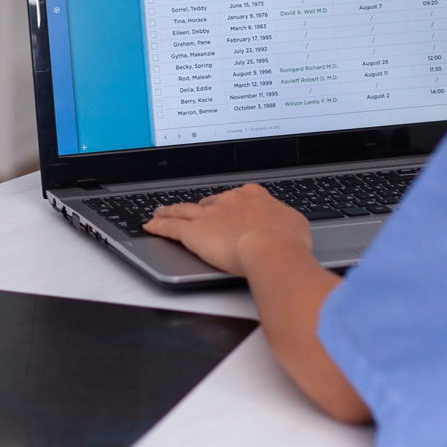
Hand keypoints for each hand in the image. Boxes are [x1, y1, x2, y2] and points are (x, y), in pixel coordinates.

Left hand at [145, 183, 314, 276]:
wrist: (271, 250)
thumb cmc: (287, 241)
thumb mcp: (296, 226)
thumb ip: (286, 222)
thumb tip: (288, 226)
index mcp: (254, 196)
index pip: (237, 196)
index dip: (230, 204)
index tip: (228, 208)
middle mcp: (229, 200)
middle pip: (210, 203)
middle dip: (201, 209)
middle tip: (195, 214)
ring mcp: (209, 215)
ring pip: (185, 210)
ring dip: (172, 211)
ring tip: (163, 212)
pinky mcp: (193, 231)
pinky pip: (171, 226)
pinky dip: (159, 225)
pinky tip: (150, 225)